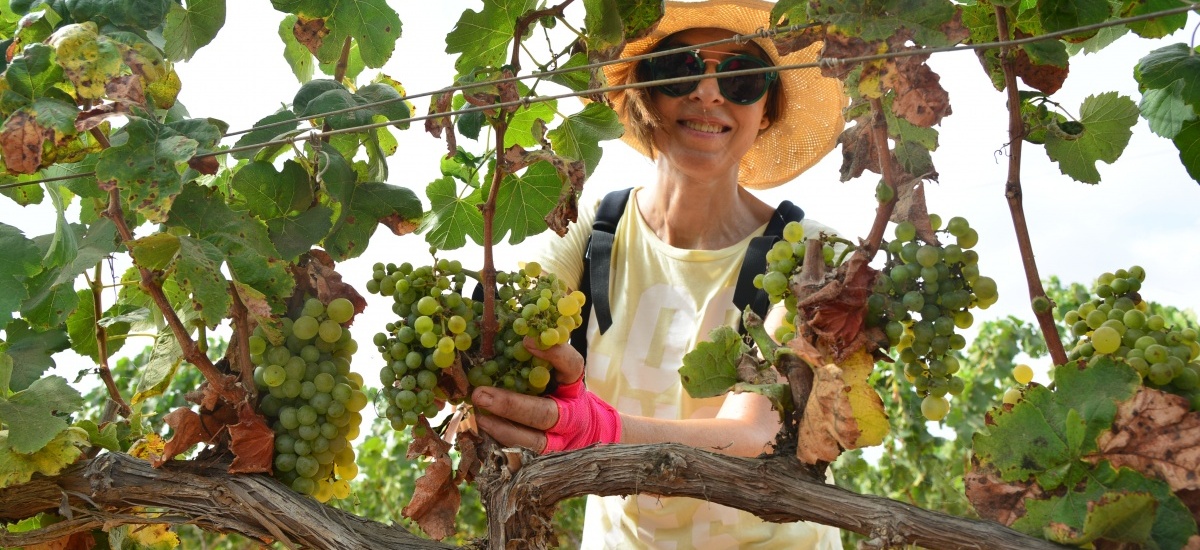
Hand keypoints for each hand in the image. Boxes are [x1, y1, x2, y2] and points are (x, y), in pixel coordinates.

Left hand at [471, 337, 620, 452]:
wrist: (583, 431)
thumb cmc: (560, 393)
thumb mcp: (555, 373)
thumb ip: (536, 358)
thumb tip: (506, 338)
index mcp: (573, 385)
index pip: (571, 366)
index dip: (553, 354)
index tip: (526, 341)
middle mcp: (570, 415)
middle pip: (545, 415)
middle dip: (512, 406)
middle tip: (481, 394)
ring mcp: (559, 442)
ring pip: (532, 442)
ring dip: (502, 428)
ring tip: (478, 415)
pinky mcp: (544, 459)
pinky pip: (520, 454)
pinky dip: (499, 442)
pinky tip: (482, 428)